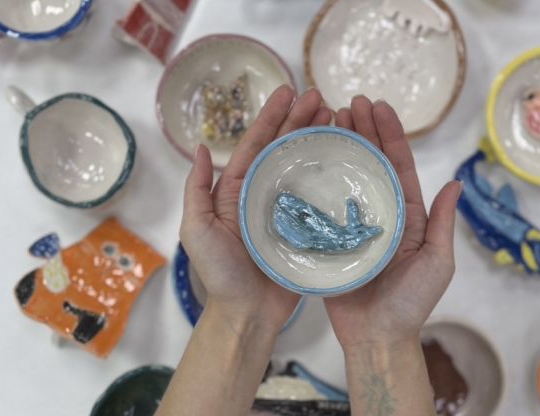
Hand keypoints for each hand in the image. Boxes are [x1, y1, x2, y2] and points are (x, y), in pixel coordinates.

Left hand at [180, 86, 331, 331]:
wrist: (247, 313)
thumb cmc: (220, 275)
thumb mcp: (196, 231)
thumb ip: (196, 191)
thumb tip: (200, 148)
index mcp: (236, 190)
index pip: (255, 144)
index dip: (271, 117)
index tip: (289, 92)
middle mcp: (262, 194)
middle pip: (282, 148)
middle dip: (299, 120)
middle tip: (321, 97)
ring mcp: (286, 210)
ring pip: (302, 165)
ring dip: (316, 139)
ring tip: (335, 116)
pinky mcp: (305, 228)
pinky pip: (318, 195)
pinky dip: (329, 173)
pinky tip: (343, 156)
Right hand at [325, 96, 461, 350]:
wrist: (377, 337)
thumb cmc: (410, 303)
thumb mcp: (437, 262)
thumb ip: (441, 223)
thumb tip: (455, 182)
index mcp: (407, 215)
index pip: (399, 165)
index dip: (389, 134)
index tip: (377, 106)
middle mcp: (380, 213)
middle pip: (371, 164)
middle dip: (362, 131)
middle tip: (347, 103)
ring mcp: (353, 225)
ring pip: (347, 178)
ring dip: (340, 147)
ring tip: (327, 119)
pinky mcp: (331, 239)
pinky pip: (323, 205)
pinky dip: (317, 180)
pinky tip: (307, 159)